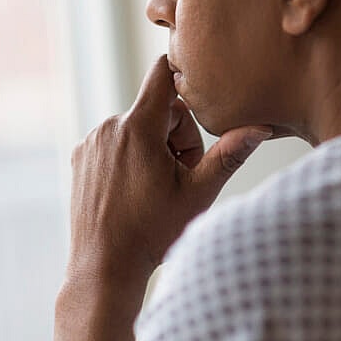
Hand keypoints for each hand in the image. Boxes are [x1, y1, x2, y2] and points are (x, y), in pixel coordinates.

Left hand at [66, 54, 271, 285]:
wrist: (105, 267)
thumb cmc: (153, 232)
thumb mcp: (199, 192)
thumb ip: (230, 153)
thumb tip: (261, 128)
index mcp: (138, 127)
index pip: (162, 74)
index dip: (185, 79)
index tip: (200, 94)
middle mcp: (108, 126)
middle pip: (159, 110)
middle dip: (177, 136)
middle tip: (182, 175)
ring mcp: (91, 142)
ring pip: (137, 127)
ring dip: (155, 148)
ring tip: (158, 187)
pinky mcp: (80, 158)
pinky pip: (116, 142)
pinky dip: (131, 157)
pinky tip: (136, 190)